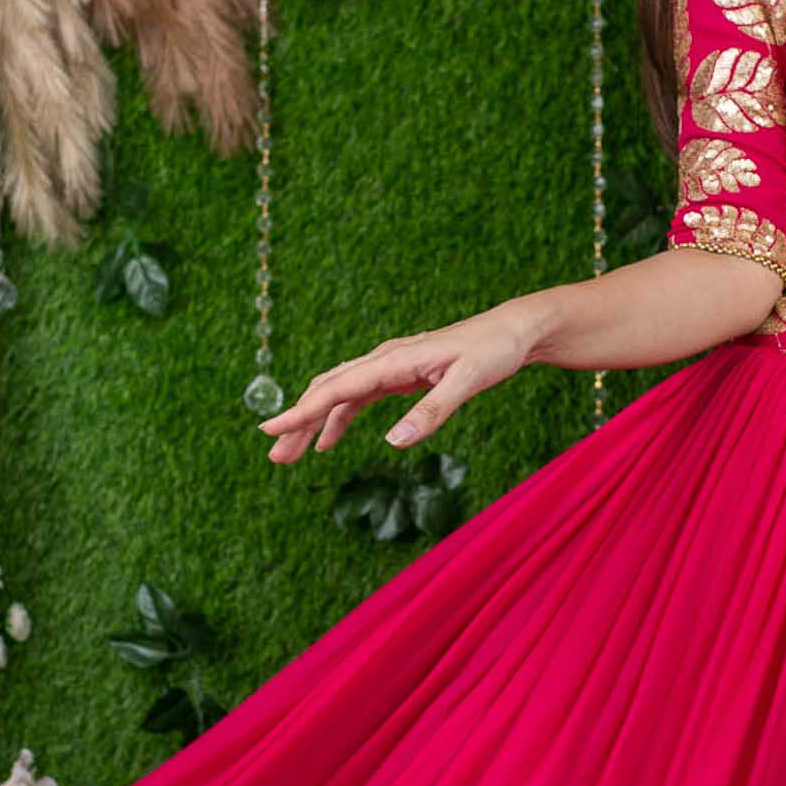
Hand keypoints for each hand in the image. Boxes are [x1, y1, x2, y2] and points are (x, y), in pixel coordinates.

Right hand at [260, 303, 536, 462]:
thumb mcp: (468, 382)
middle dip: (299, 422)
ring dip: (313, 423)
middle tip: (275, 455)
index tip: (271, 429)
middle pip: (328, 391)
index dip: (302, 411)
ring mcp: (390, 367)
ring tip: (290, 454)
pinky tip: (327, 442)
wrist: (514, 330)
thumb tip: (393, 442)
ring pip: (339, 394)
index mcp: (394, 359)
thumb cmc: (493, 351)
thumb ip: (431, 412)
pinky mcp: (400, 375)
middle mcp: (385, 359)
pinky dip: (338, 418)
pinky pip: (359, 397)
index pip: (337, 388)